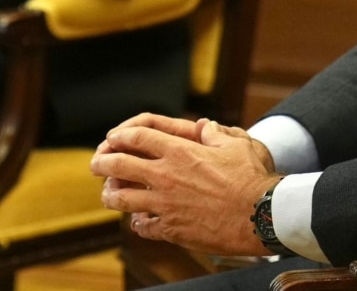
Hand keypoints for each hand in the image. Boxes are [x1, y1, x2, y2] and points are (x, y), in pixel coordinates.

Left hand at [91, 114, 278, 255]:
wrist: (261, 215)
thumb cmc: (252, 178)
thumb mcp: (237, 145)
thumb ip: (216, 134)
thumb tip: (205, 127)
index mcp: (180, 151)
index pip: (137, 138)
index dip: (120, 136)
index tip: (112, 139)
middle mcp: (166, 176)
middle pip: (119, 166)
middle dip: (101, 163)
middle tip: (96, 164)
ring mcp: (165, 204)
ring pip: (122, 199)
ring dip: (110, 195)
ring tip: (108, 194)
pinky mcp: (171, 229)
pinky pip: (143, 226)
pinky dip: (138, 223)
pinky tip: (139, 221)